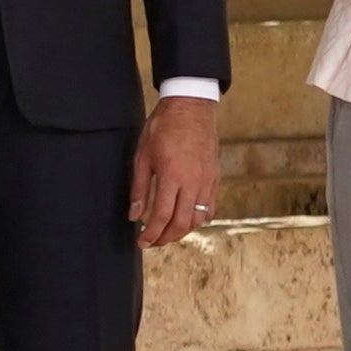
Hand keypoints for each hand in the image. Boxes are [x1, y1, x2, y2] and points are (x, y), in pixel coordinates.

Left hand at [131, 92, 221, 250]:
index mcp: (173, 176)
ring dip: (182, 231)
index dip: (151, 234)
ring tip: (166, 234)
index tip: (141, 243)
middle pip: (182, 224)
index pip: (162, 216)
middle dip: (166, 238)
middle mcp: (194, 182)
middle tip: (152, 243)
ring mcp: (208, 181)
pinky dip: (198, 219)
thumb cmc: (162, 128)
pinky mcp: (215, 178)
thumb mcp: (142, 156)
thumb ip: (139, 188)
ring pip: (199, 219)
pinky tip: (185, 220)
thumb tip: (134, 216)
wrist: (191, 108)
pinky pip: (210, 208)